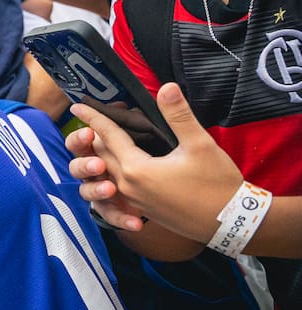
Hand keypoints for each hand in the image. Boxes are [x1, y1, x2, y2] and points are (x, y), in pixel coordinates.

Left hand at [67, 82, 242, 241]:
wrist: (230, 222)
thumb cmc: (217, 184)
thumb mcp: (200, 145)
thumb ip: (179, 116)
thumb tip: (167, 87)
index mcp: (136, 169)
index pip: (108, 136)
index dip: (94, 118)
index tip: (77, 105)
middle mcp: (128, 186)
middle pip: (103, 154)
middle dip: (96, 134)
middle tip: (95, 116)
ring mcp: (134, 200)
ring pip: (108, 172)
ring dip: (103, 155)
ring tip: (104, 139)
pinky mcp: (142, 209)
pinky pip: (117, 188)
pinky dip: (113, 173)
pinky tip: (120, 166)